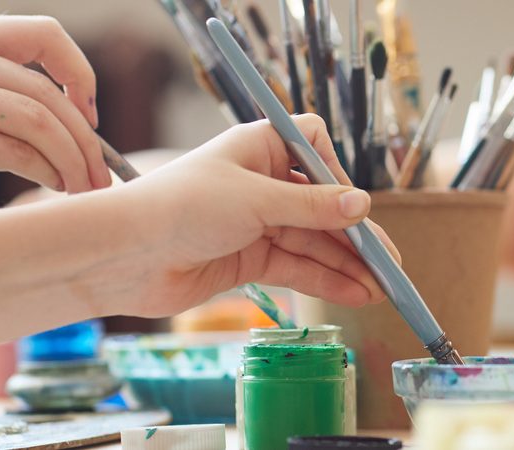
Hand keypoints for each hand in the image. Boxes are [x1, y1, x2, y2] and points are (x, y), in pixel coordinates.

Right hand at [0, 15, 106, 192]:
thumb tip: (73, 118)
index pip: (43, 34)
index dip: (79, 74)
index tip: (89, 115)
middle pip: (47, 91)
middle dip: (86, 137)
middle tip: (102, 173)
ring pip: (41, 120)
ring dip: (75, 158)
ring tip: (86, 187)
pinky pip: (20, 151)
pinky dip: (50, 171)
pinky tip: (57, 187)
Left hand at [102, 114, 396, 317]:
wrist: (122, 255)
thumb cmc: (180, 207)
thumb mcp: (257, 201)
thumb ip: (313, 207)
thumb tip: (363, 205)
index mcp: (260, 148)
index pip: (315, 148)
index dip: (338, 175)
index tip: (355, 206)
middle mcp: (261, 182)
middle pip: (322, 206)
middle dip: (355, 236)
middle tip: (391, 264)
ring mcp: (256, 222)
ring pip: (313, 242)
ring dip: (346, 265)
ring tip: (381, 289)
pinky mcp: (248, 258)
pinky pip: (297, 267)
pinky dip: (325, 280)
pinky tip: (355, 293)